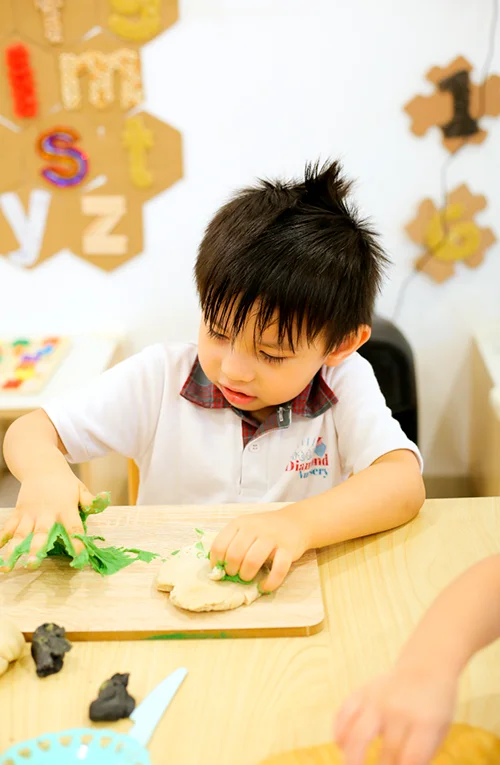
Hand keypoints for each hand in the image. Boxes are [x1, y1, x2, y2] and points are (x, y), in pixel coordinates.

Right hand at [0, 471, 95, 570]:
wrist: (42, 466)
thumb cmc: (65, 483)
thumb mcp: (80, 489)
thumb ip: (90, 500)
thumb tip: (104, 499)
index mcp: (65, 508)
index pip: (73, 528)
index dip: (77, 543)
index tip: (79, 558)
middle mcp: (46, 512)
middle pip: (41, 533)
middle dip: (36, 550)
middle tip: (32, 565)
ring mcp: (30, 512)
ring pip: (21, 533)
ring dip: (14, 550)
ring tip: (8, 567)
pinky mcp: (19, 511)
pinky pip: (9, 526)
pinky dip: (2, 538)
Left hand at [209, 507, 307, 591]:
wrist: (294, 522)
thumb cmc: (264, 530)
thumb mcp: (244, 529)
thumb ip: (231, 543)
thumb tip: (217, 569)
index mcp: (239, 523)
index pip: (219, 545)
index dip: (217, 562)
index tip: (221, 569)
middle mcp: (254, 528)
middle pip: (234, 555)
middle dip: (232, 571)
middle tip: (236, 574)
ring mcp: (272, 538)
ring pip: (252, 561)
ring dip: (246, 575)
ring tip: (247, 578)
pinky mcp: (288, 549)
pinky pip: (278, 570)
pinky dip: (270, 582)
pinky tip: (264, 586)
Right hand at [334, 664, 456, 764]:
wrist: (425, 665)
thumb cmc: (435, 704)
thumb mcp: (440, 730)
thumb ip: (422, 754)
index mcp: (425, 721)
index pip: (410, 759)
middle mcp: (398, 710)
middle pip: (387, 752)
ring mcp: (377, 699)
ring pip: (357, 734)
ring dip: (351, 758)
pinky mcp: (363, 691)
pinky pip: (344, 713)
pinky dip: (339, 732)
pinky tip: (341, 745)